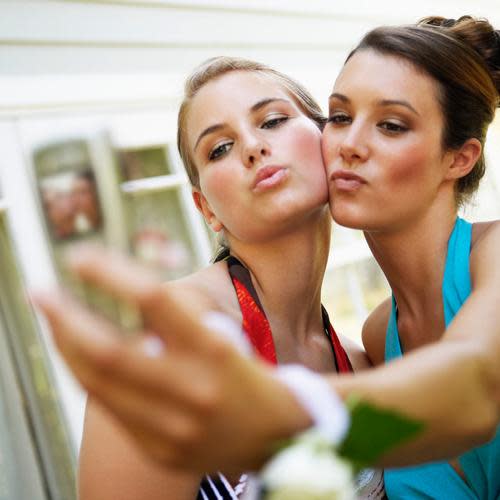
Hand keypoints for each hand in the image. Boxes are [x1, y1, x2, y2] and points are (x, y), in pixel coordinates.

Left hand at [33, 246, 310, 473]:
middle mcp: (193, 389)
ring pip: (99, 382)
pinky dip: (86, 374)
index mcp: (215, 350)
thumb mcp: (225, 336)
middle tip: (40, 291)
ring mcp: (173, 427)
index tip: (79, 255)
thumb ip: (179, 318)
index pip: (154, 299)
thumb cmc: (250, 374)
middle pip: (110, 349)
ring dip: (67, 345)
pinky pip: (108, 407)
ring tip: (53, 320)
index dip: (110, 273)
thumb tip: (128, 293)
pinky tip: (77, 355)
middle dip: (65, 317)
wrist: (277, 438)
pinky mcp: (160, 449)